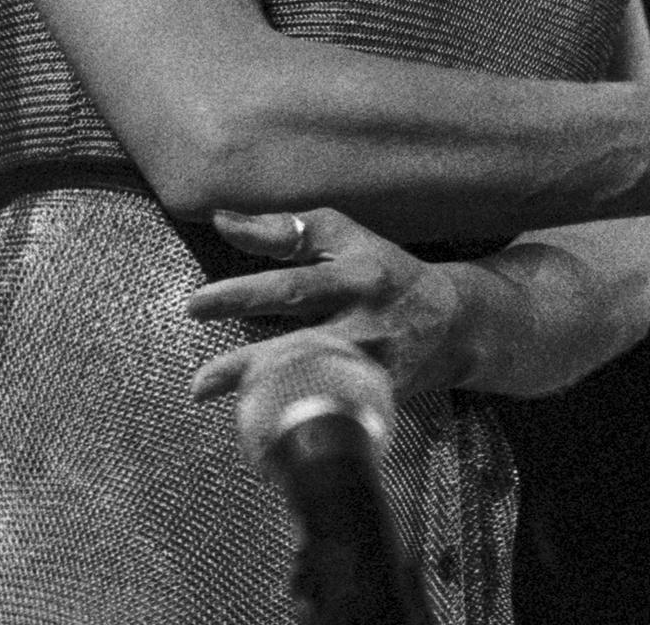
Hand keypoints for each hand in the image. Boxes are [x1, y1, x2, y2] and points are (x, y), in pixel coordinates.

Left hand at [186, 208, 472, 403]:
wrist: (453, 323)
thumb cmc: (385, 269)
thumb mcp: (345, 237)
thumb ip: (284, 230)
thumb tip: (220, 220)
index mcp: (357, 277)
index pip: (293, 286)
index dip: (244, 295)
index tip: (195, 306)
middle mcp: (366, 325)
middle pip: (302, 347)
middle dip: (248, 367)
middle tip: (199, 383)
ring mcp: (375, 369)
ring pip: (317, 391)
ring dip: (265, 402)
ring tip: (213, 404)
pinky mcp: (379, 400)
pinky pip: (332, 416)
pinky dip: (295, 423)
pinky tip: (256, 430)